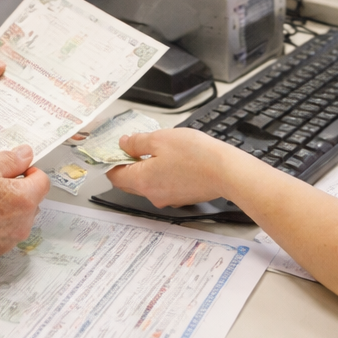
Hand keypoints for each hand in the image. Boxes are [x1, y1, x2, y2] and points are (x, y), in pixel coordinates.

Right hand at [0, 146, 50, 260]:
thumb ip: (10, 160)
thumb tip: (25, 154)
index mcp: (24, 199)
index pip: (42, 181)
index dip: (29, 172)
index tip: (15, 170)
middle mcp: (22, 223)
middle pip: (31, 202)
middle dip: (18, 192)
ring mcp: (9, 240)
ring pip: (17, 220)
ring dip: (7, 210)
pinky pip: (2, 235)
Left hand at [105, 129, 248, 207]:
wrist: (226, 172)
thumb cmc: (196, 155)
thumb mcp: (160, 139)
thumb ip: (137, 142)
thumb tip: (123, 144)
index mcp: (142, 181)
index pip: (114, 175)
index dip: (111, 161)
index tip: (114, 149)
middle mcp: (152, 195)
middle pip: (128, 182)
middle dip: (126, 165)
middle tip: (132, 147)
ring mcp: (167, 199)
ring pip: (146, 184)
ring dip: (144, 169)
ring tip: (155, 150)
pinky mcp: (180, 198)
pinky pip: (161, 186)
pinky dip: (160, 174)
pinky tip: (171, 160)